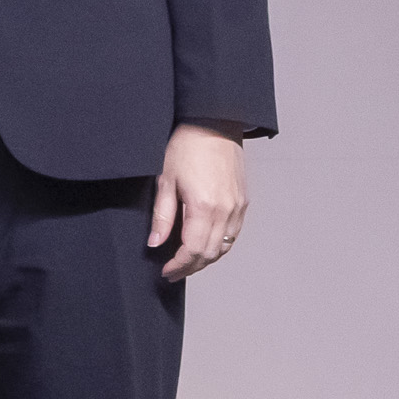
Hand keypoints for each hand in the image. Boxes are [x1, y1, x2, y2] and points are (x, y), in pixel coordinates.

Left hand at [147, 123, 247, 281]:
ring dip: (205, 259)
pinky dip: (218, 245)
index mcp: (204, 207)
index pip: (193, 250)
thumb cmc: (186, 148)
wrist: (213, 126)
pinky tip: (204, 246)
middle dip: (191, 267)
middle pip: (210, 253)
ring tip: (186, 263)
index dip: (179, 265)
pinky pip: (232, 234)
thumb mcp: (164, 181)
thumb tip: (155, 243)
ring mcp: (238, 207)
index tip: (166, 272)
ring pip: (224, 246)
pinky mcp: (243, 202)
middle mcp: (226, 211)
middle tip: (173, 272)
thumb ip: (162, 216)